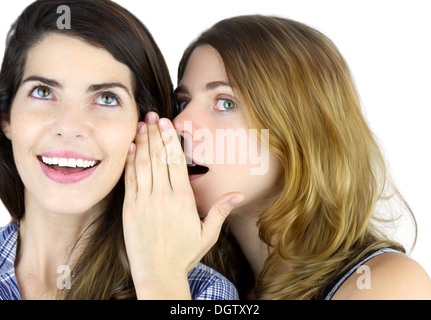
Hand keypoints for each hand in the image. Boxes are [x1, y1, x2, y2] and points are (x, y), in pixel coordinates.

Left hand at [122, 112, 242, 298]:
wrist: (158, 273)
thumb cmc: (184, 254)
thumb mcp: (207, 234)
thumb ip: (220, 211)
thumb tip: (237, 195)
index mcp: (182, 199)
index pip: (176, 161)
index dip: (170, 139)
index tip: (167, 123)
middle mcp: (162, 196)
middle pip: (158, 157)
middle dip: (155, 134)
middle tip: (152, 115)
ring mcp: (144, 201)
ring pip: (142, 165)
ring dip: (142, 143)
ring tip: (141, 125)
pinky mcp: (130, 209)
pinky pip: (129, 180)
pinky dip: (129, 162)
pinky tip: (130, 148)